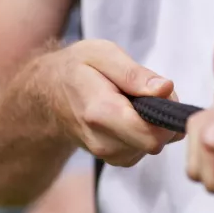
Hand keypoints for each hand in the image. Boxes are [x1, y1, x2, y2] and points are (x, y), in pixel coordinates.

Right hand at [48, 40, 183, 166]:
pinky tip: (130, 113)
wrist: (48, 94)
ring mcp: (108, 154)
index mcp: (100, 113)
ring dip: (152, 123)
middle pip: (155, 142)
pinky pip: (144, 148)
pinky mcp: (115, 158)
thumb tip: (165, 89)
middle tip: (148, 92)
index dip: (165, 112)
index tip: (159, 90)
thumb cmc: (77, 68)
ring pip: (153, 146)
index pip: (150, 135)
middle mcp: (103, 141)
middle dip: (162, 117)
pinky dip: (145, 131)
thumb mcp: (102, 54)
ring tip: (132, 100)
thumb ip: (134, 73)